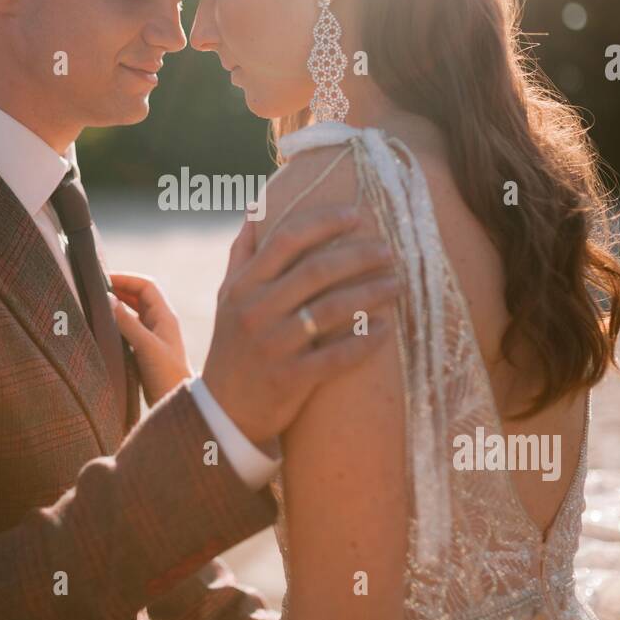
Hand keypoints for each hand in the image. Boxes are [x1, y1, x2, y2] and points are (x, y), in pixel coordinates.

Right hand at [109, 273, 191, 402]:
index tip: (104, 278)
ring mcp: (153, 336)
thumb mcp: (146, 346)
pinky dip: (117, 323)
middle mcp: (160, 323)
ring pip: (134, 312)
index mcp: (165, 317)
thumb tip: (109, 299)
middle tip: (95, 289)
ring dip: (118, 305)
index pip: (146, 286)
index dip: (126, 279)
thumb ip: (127, 323)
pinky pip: (130, 329)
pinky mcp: (146, 350)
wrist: (176, 402)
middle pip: (139, 296)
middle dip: (120, 289)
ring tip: (97, 303)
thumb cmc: (167, 375)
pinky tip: (103, 326)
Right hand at [202, 205, 399, 444]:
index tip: (356, 215)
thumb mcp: (227, 297)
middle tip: (389, 250)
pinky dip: (364, 340)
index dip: (324, 222)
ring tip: (397, 283)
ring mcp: (273, 345)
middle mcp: (255, 311)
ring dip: (371, 293)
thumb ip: (243, 253)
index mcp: (243, 286)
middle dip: (359, 256)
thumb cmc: (233, 344)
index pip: (286, 240)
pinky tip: (386, 328)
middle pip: (316, 270)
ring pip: (331, 310)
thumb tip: (257, 208)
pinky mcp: (290, 379)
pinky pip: (336, 356)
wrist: (223, 411)